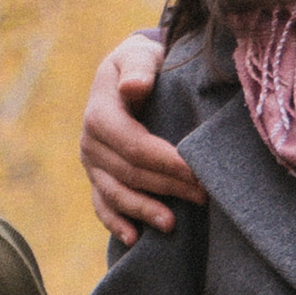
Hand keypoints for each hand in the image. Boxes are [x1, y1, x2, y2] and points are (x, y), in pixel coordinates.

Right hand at [81, 32, 198, 243]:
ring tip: (173, 224)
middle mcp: (91, 141)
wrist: (130, 73)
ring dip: (144, 210)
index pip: (132, 143)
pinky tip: (135, 239)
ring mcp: (92, 163)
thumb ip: (138, 68)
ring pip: (115, 193)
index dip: (164, 160)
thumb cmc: (142, 64)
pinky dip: (116, 223)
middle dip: (167, 186)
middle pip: (129, 172)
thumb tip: (133, 88)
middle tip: (204, 196)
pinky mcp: (98, 178)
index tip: (196, 171)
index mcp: (100, 111)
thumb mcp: (139, 55)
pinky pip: (102, 205)